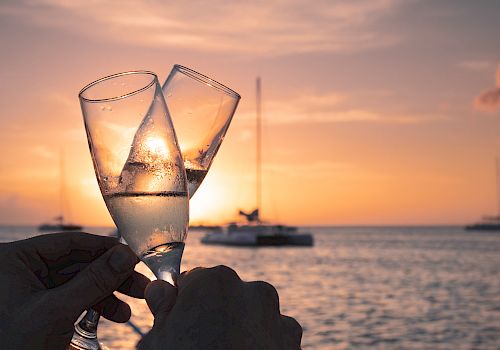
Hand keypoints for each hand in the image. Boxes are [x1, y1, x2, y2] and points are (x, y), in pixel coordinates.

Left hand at [0, 232, 149, 349]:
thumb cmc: (11, 346)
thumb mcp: (56, 310)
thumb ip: (93, 280)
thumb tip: (125, 255)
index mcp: (15, 260)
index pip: (69, 243)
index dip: (104, 248)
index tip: (132, 254)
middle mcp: (24, 271)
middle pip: (79, 264)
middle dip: (111, 277)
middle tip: (139, 282)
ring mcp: (33, 291)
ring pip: (81, 283)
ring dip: (109, 294)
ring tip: (132, 305)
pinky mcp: (42, 309)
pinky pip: (75, 299)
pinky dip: (97, 306)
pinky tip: (117, 314)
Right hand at [138, 266, 301, 349]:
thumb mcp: (160, 340)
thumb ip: (163, 309)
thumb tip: (160, 290)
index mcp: (214, 282)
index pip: (194, 279)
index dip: (184, 300)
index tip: (179, 319)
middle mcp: (249, 289)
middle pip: (226, 294)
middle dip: (214, 311)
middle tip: (199, 341)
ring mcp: (275, 313)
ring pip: (251, 311)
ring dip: (240, 325)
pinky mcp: (292, 337)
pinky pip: (272, 332)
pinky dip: (262, 342)